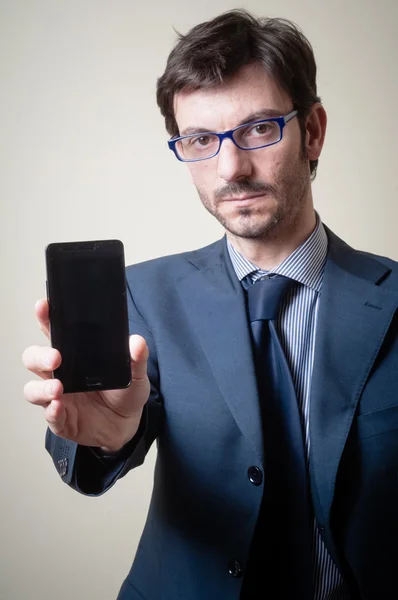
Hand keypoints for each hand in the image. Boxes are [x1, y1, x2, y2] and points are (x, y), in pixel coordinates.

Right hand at [22, 299, 149, 451]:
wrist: (127, 425)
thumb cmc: (124, 393)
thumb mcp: (135, 373)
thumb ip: (136, 358)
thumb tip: (137, 342)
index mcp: (74, 356)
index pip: (54, 333)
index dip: (45, 319)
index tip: (44, 307)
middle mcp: (60, 374)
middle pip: (34, 359)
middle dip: (40, 355)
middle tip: (56, 356)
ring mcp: (58, 397)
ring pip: (33, 389)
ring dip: (42, 387)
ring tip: (58, 387)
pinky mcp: (61, 419)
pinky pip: (49, 415)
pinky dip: (52, 411)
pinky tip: (59, 407)